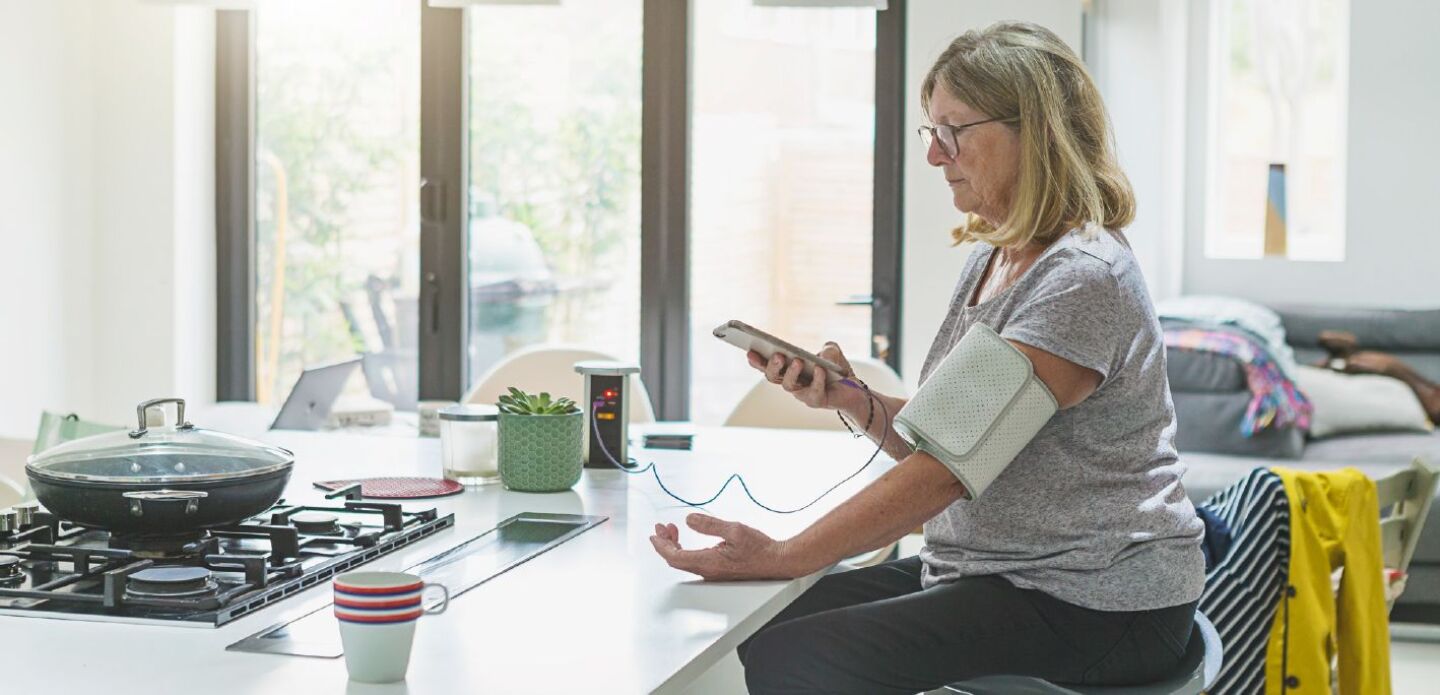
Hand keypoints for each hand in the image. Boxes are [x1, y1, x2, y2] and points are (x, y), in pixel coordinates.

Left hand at [649, 514, 806, 580]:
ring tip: (673, 530)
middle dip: (665, 543)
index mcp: (708, 562)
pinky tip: (689, 540)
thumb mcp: (734, 529)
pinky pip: (694, 562)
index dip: (661, 545)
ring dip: (675, 546)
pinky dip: (686, 550)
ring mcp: (713, 572)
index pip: (674, 556)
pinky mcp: (718, 571)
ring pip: (685, 561)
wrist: (777, 561)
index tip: (654, 534)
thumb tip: (689, 519)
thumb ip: (709, 525)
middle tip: (662, 528)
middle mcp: (708, 571)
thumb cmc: (760, 549)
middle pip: (676, 560)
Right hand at [746, 342, 857, 410]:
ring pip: (789, 385)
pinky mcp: (816, 401)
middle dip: (772, 366)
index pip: (767, 366)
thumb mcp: (831, 351)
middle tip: (778, 355)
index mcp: (788, 370)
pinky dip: (816, 379)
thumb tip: (822, 355)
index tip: (749, 351)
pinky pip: (813, 391)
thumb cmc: (835, 369)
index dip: (757, 360)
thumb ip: (827, 348)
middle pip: (773, 377)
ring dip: (792, 372)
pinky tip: (820, 369)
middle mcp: (791, 383)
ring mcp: (802, 394)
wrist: (854, 390)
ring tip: (798, 360)